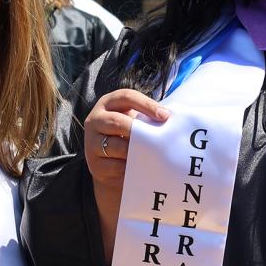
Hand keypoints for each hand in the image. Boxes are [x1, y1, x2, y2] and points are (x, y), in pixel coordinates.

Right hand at [83, 89, 168, 259]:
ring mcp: (91, 142)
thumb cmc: (129, 138)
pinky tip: (141, 169)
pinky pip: (114, 165)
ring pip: (114, 145)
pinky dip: (129, 168)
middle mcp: (95, 120)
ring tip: (151, 155)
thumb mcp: (135, 123)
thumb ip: (147, 118)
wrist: (110, 166)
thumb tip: (174, 119)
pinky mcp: (93, 163)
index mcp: (107, 104)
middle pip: (116, 121)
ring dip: (134, 151)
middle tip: (156, 139)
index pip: (126, 97)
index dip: (146, 105)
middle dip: (137, 130)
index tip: (165, 116)